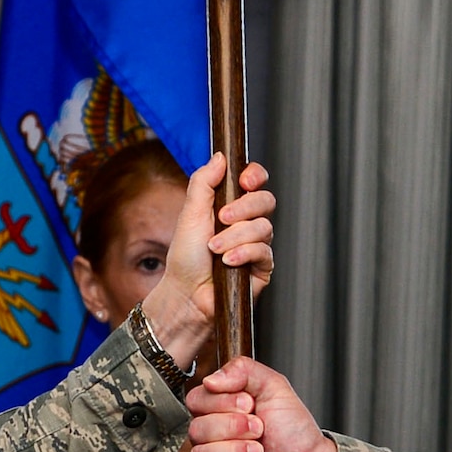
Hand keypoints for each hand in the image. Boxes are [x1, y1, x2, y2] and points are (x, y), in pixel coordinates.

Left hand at [141, 155, 274, 366]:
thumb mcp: (190, 214)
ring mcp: (257, 244)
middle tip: (222, 218)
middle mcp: (247, 223)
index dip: (255, 175)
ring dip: (236, 237)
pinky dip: (244, 253)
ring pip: (263, 227)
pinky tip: (228, 262)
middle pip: (265, 200)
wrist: (186, 295)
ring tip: (215, 250)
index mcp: (231, 206)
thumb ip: (203, 182)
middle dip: (244, 207)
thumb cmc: (186, 258)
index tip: (245, 179)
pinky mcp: (263, 267)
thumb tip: (221, 157)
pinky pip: (264, 251)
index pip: (254, 182)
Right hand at [187, 357, 337, 451]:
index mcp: (219, 412)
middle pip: (197, 429)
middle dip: (234, 427)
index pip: (196, 400)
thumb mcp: (274, 387)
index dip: (221, 402)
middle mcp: (213, 439)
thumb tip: (211, 379)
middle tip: (259, 430)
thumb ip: (243, 370)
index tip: (249, 406)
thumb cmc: (294, 433)